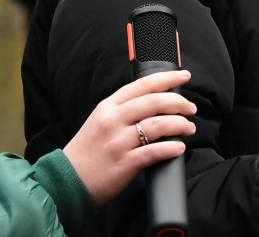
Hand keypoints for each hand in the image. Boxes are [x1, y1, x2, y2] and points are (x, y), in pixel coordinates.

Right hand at [64, 70, 196, 205]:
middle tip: (191, 108)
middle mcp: (113, 120)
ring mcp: (118, 141)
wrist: (67, 181)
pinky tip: (179, 148)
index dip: (167, 79)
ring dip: (180, 124)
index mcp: (108, 107)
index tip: (183, 76)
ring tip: (189, 128)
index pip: (142, 85)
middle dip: (179, 102)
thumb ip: (121, 110)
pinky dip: (171, 148)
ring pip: (158, 124)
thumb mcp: (98, 121)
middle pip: (154, 101)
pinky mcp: (125, 163)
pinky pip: (155, 151)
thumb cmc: (86, 153)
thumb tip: (152, 103)